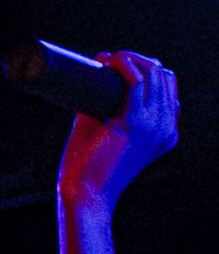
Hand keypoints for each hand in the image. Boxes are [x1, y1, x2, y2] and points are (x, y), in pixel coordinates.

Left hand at [59, 51, 178, 211]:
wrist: (86, 195)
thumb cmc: (88, 167)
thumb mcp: (103, 132)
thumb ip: (103, 107)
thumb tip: (93, 75)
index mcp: (166, 132)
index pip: (168, 88)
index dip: (146, 69)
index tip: (117, 64)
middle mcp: (167, 127)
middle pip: (164, 76)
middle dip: (139, 60)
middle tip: (109, 60)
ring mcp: (153, 125)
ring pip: (154, 74)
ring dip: (132, 58)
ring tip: (108, 58)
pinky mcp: (133, 123)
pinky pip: (136, 82)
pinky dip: (126, 65)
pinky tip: (113, 60)